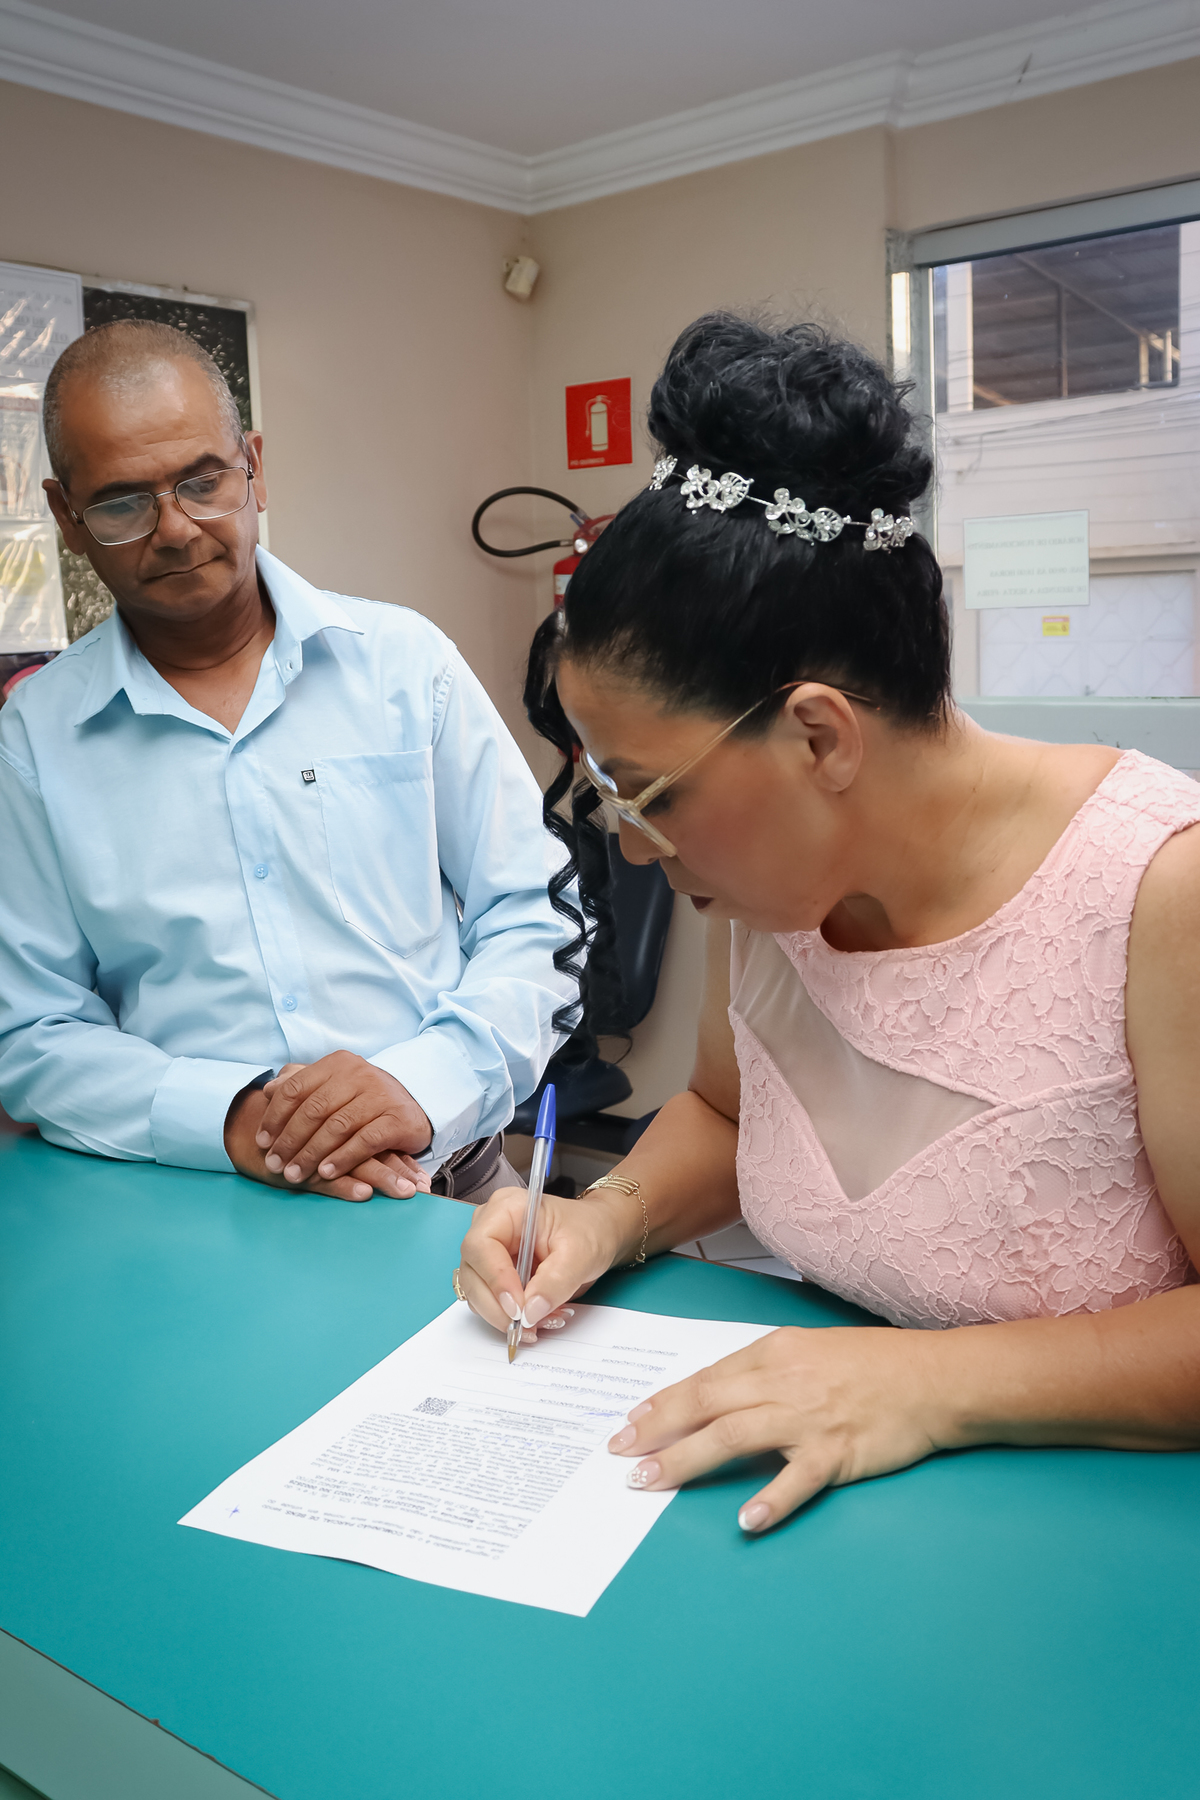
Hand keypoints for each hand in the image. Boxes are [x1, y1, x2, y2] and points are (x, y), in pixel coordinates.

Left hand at [225, 1081, 429, 1202]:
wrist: (414, 1103)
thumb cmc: (365, 1098)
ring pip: (337, 1127)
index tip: (262, 1141)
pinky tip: (325, 1173)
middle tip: (274, 1164)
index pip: (296, 1088)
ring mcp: (380, 1095)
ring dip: (311, 1154)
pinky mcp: (398, 1119)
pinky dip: (342, 1159)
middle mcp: (358, 1074)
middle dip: (289, 1140)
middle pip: (314, 1109)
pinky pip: (365, 1142)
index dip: (275, 1116)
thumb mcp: (334, 1085)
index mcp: (337, 1064)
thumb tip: (268, 1090)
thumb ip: (302, 1084)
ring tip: (295, 1174)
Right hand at [457, 1184, 640, 1335]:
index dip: (495, 1279)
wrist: (599, 1234)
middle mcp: (490, 1228)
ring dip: (505, 1317)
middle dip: (498, 1307)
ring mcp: (489, 1252)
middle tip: (527, 1325)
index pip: (481, 1245)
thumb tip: (530, 1312)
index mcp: (507, 1209)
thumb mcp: (581, 1253)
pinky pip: (491, 1303)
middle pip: (473, 1274)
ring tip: (543, 1320)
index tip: (518, 1307)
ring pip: (478, 1294)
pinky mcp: (495, 1274)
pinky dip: (511, 1318)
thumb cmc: (589, 1230)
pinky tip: (539, 1317)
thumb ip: (556, 1282)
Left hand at [607, 1325, 945, 1531]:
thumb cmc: (872, 1364)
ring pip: (734, 1436)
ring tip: (650, 1481)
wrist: (932, 1378)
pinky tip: (745, 1519)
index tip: (629, 1422)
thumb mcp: (810, 1350)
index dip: (663, 1403)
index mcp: (774, 1353)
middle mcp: (784, 1382)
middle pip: (706, 1405)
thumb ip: (764, 1371)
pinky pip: (798, 1478)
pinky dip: (771, 1498)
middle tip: (620, 1454)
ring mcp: (809, 1417)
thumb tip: (717, 1395)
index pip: (705, 1379)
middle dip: (657, 1430)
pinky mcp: (838, 1451)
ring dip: (687, 1459)